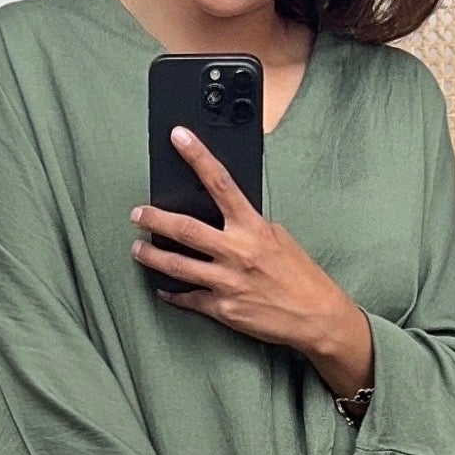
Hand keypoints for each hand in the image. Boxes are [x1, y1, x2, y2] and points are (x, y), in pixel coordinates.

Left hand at [132, 132, 374, 403]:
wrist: (317, 317)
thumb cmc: (301, 276)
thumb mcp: (279, 238)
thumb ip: (249, 226)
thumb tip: (224, 218)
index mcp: (253, 228)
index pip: (220, 183)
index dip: (198, 157)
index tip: (179, 137)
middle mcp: (237, 252)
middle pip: (185, 229)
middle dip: (155, 219)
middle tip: (137, 214)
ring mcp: (227, 282)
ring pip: (177, 266)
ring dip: (152, 256)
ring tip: (137, 250)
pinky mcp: (223, 309)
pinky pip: (188, 298)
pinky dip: (173, 294)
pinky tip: (163, 288)